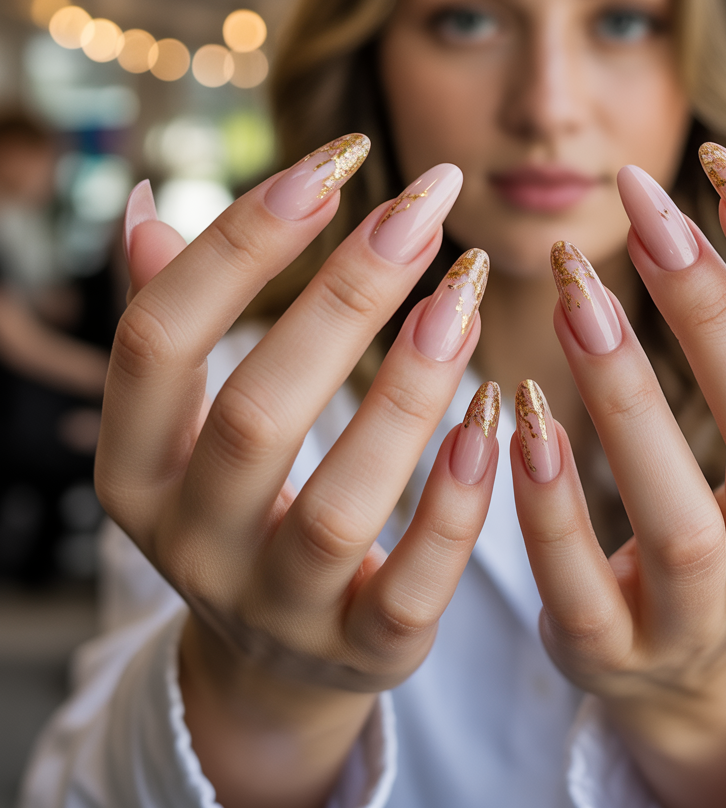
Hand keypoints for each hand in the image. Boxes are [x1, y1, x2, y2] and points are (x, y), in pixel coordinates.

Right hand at [100, 140, 500, 807]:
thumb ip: (173, 321)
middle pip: (257, 412)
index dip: (238, 243)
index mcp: (134, 469)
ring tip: (467, 292)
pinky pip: (412, 585)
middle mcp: (191, 542)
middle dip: (345, 296)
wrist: (275, 658)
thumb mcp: (185, 428)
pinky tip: (497, 412)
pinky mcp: (362, 651)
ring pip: (341, 501)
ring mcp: (276, 608)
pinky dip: (456, 500)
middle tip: (424, 206)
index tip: (331, 160)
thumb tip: (144, 206)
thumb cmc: (241, 502)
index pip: (158, 342)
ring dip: (410, 388)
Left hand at [509, 146, 725, 807]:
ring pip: (678, 519)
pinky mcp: (611, 652)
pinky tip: (519, 409)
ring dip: (622, 395)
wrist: (687, 670)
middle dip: (711, 314)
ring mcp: (701, 621)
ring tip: (572, 291)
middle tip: (641, 211)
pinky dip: (548, 499)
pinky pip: (578, 586)